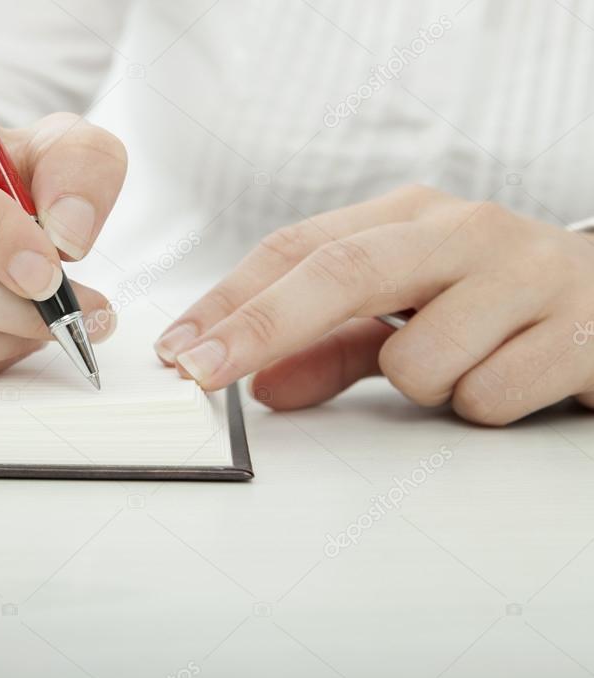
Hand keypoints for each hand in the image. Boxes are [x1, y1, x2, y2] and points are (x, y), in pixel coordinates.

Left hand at [155, 185, 593, 424]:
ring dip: (421, 384)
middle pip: (341, 271)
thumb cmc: (495, 306)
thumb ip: (331, 348)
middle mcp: (463, 230)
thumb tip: (260, 387)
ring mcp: (527, 272)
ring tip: (467, 362)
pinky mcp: (582, 329)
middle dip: (260, 327)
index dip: (230, 302)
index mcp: (408, 216)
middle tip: (202, 374)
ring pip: (418, 359)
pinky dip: (483, 405)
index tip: (178, 350)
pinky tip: (516, 375)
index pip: (296, 249)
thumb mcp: (405, 317)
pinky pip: (487, 395)